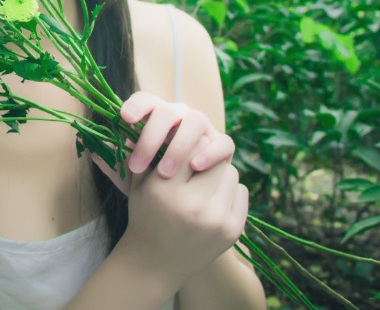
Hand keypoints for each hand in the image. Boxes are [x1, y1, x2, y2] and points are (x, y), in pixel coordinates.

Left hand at [91, 91, 235, 193]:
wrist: (183, 201)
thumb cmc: (153, 182)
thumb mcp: (131, 176)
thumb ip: (115, 163)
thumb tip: (93, 151)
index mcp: (156, 117)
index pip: (147, 100)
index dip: (137, 105)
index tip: (124, 118)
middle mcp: (179, 116)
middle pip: (167, 111)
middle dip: (151, 137)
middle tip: (137, 166)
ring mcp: (203, 129)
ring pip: (196, 121)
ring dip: (179, 145)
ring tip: (165, 171)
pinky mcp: (222, 145)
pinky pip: (222, 142)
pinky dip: (210, 152)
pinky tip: (196, 167)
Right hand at [93, 92, 248, 290]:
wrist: (155, 263)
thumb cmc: (144, 215)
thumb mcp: (139, 182)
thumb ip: (150, 149)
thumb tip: (158, 116)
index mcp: (165, 191)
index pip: (187, 148)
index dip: (184, 142)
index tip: (181, 142)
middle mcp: (193, 207)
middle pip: (212, 158)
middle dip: (204, 156)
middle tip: (195, 160)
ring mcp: (216, 221)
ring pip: (230, 173)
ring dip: (217, 172)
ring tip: (202, 180)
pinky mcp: (232, 231)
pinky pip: (240, 192)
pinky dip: (228, 191)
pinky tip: (213, 198)